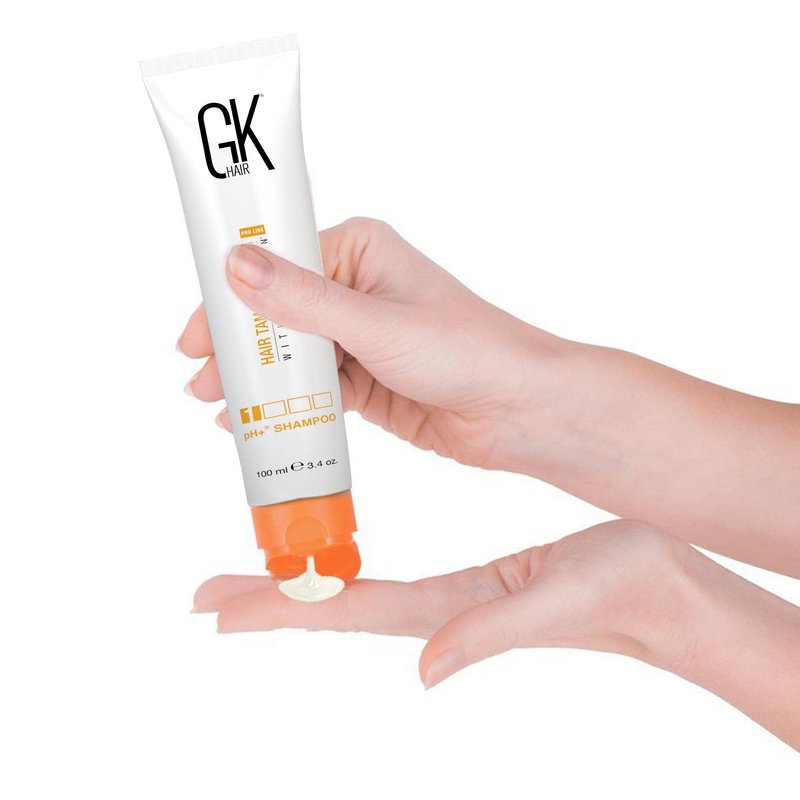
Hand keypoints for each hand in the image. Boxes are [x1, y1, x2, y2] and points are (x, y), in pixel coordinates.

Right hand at [177, 217, 565, 469]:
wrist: (515, 410)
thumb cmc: (466, 350)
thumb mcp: (375, 324)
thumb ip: (304, 302)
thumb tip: (238, 267)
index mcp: (359, 251)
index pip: (276, 262)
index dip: (231, 294)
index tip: (199, 327)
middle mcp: (355, 288)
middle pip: (276, 311)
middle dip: (238, 344)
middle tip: (201, 372)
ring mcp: (358, 336)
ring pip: (290, 353)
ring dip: (256, 377)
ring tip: (216, 400)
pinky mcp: (364, 377)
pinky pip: (311, 388)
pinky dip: (284, 403)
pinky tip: (253, 420)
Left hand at [193, 520, 689, 686]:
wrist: (661, 588)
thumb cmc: (621, 589)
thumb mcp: (554, 602)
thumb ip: (489, 636)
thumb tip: (424, 678)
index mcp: (448, 613)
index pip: (345, 610)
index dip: (280, 608)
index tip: (219, 610)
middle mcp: (439, 611)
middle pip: (335, 606)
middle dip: (269, 601)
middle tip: (206, 596)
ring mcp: (452, 599)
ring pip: (356, 592)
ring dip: (301, 586)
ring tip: (253, 578)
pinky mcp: (471, 583)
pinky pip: (390, 579)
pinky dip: (347, 571)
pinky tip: (333, 568)